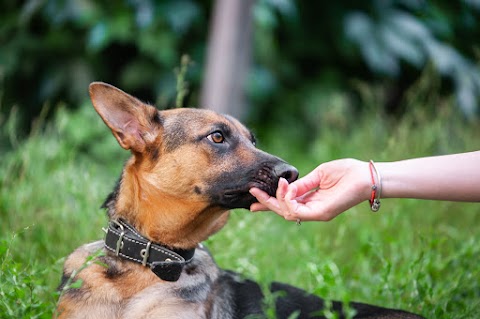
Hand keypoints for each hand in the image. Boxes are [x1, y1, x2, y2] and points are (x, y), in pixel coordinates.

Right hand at [249, 159, 370, 221]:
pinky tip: (285, 188)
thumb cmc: (347, 172)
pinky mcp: (321, 213)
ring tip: (275, 185)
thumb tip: (284, 187)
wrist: (366, 176)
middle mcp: (312, 210)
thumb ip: (301, 184)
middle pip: (283, 210)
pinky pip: (297, 211)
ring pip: (287, 212)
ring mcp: (317, 213)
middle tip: (253, 194)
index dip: (269, 201)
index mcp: (312, 200)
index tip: (253, 196)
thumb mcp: (318, 174)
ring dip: (277, 199)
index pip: (286, 204)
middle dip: (266, 203)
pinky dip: (288, 200)